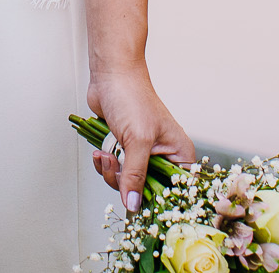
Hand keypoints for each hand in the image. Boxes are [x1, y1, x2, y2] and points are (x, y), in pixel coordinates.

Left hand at [87, 66, 194, 213]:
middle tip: (115, 164)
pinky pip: (116, 171)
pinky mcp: (126, 149)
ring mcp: (143, 153)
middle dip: (124, 181)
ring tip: (105, 155)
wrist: (111, 74)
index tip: (137, 201)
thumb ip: (135, 175)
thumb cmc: (132, 98)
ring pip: (127, 182)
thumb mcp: (137, 140)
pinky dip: (106, 165)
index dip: (156, 199)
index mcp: (178, 154)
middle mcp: (164, 156)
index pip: (173, 191)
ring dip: (111, 172)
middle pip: (146, 190)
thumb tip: (133, 204)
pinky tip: (100, 153)